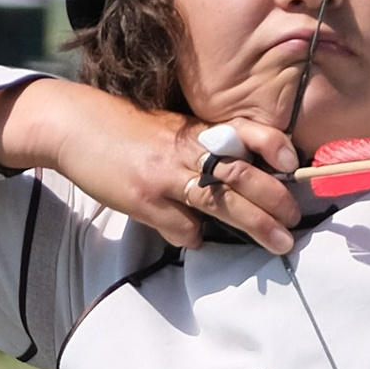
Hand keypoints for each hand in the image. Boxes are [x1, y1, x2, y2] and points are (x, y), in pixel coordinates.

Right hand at [0, 78, 300, 256]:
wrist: (74, 126)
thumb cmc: (124, 130)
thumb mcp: (168, 130)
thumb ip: (200, 149)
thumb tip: (233, 180)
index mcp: (193, 129)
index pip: (242, 131)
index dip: (271, 145)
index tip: (292, 162)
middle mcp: (184, 148)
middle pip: (240, 173)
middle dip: (275, 199)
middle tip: (295, 220)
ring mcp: (165, 175)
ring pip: (221, 201)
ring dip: (256, 224)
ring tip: (279, 242)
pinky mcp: (143, 199)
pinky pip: (180, 226)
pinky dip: (192, 236)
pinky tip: (193, 238)